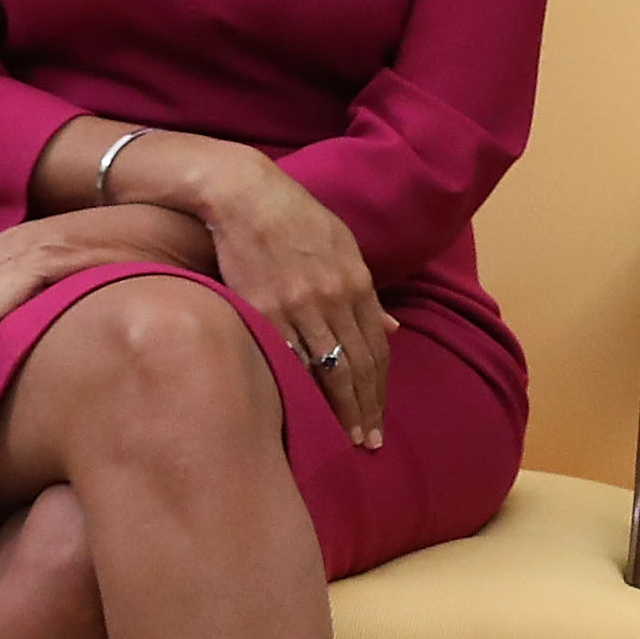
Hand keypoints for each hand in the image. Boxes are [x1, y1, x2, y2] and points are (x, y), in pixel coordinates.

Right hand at [194, 149, 395, 450]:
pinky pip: (287, 357)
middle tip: (369, 443)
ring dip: (341, 408)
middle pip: (357, 366)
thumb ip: (367, 293)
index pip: (375, 348)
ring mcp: (299, 306)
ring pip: (328, 369)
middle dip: (366, 408)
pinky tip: (306, 412)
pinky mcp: (263, 310)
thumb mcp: (343, 246)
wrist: (245, 194)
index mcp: (356, 283)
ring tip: (346, 438)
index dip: (379, 388)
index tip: (378, 418)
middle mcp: (334, 298)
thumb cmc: (295, 217)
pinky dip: (301, 387)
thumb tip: (394, 330)